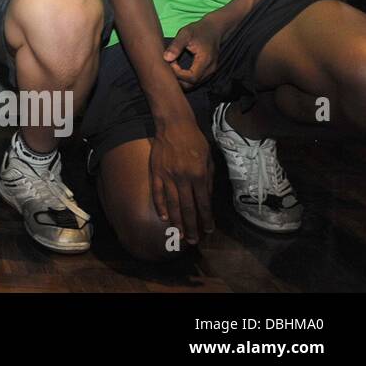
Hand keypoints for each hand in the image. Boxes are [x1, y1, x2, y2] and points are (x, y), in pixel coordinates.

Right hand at [149, 114, 215, 245]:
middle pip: (188, 208)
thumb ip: (209, 179)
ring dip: (177, 221)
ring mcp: (168, 176)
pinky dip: (160, 206)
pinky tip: (164, 217)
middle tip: (193, 240)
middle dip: (192, 226)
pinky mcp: (156, 172)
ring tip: (179, 234)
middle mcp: (183, 178)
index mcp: (199, 175)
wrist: (174, 125)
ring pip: (172, 204)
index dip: (207, 218)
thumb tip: (207, 198)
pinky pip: (157, 193)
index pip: (204, 203)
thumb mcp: (209, 158)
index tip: (209, 230)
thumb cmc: (195, 140)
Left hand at [164, 13, 229, 89]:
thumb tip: (166, 58)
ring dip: (181, 79)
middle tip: (169, 66)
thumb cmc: (198, 30)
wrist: (213, 28)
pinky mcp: (208, 72)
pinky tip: (178, 68)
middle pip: (192, 84)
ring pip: (194, 84)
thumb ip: (176, 46)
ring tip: (173, 66)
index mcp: (205, 60)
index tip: (171, 62)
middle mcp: (210, 69)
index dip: (178, 74)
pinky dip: (186, 78)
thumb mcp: (185, 34)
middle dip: (178, 79)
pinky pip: (196, 80)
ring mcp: (211, 72)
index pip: (191, 77)